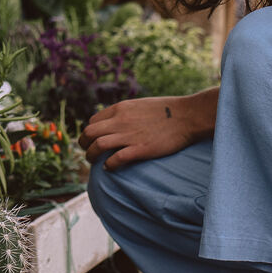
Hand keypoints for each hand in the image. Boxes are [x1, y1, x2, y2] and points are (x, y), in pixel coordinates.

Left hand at [79, 94, 210, 169]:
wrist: (187, 116)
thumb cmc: (168, 111)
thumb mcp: (141, 105)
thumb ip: (126, 113)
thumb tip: (117, 122)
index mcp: (121, 108)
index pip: (93, 121)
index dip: (89, 132)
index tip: (92, 140)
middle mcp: (121, 120)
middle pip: (89, 133)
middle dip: (84, 144)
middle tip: (87, 152)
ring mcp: (129, 135)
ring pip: (97, 145)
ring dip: (91, 156)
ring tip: (94, 162)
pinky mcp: (140, 148)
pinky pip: (115, 158)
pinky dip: (108, 165)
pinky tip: (110, 168)